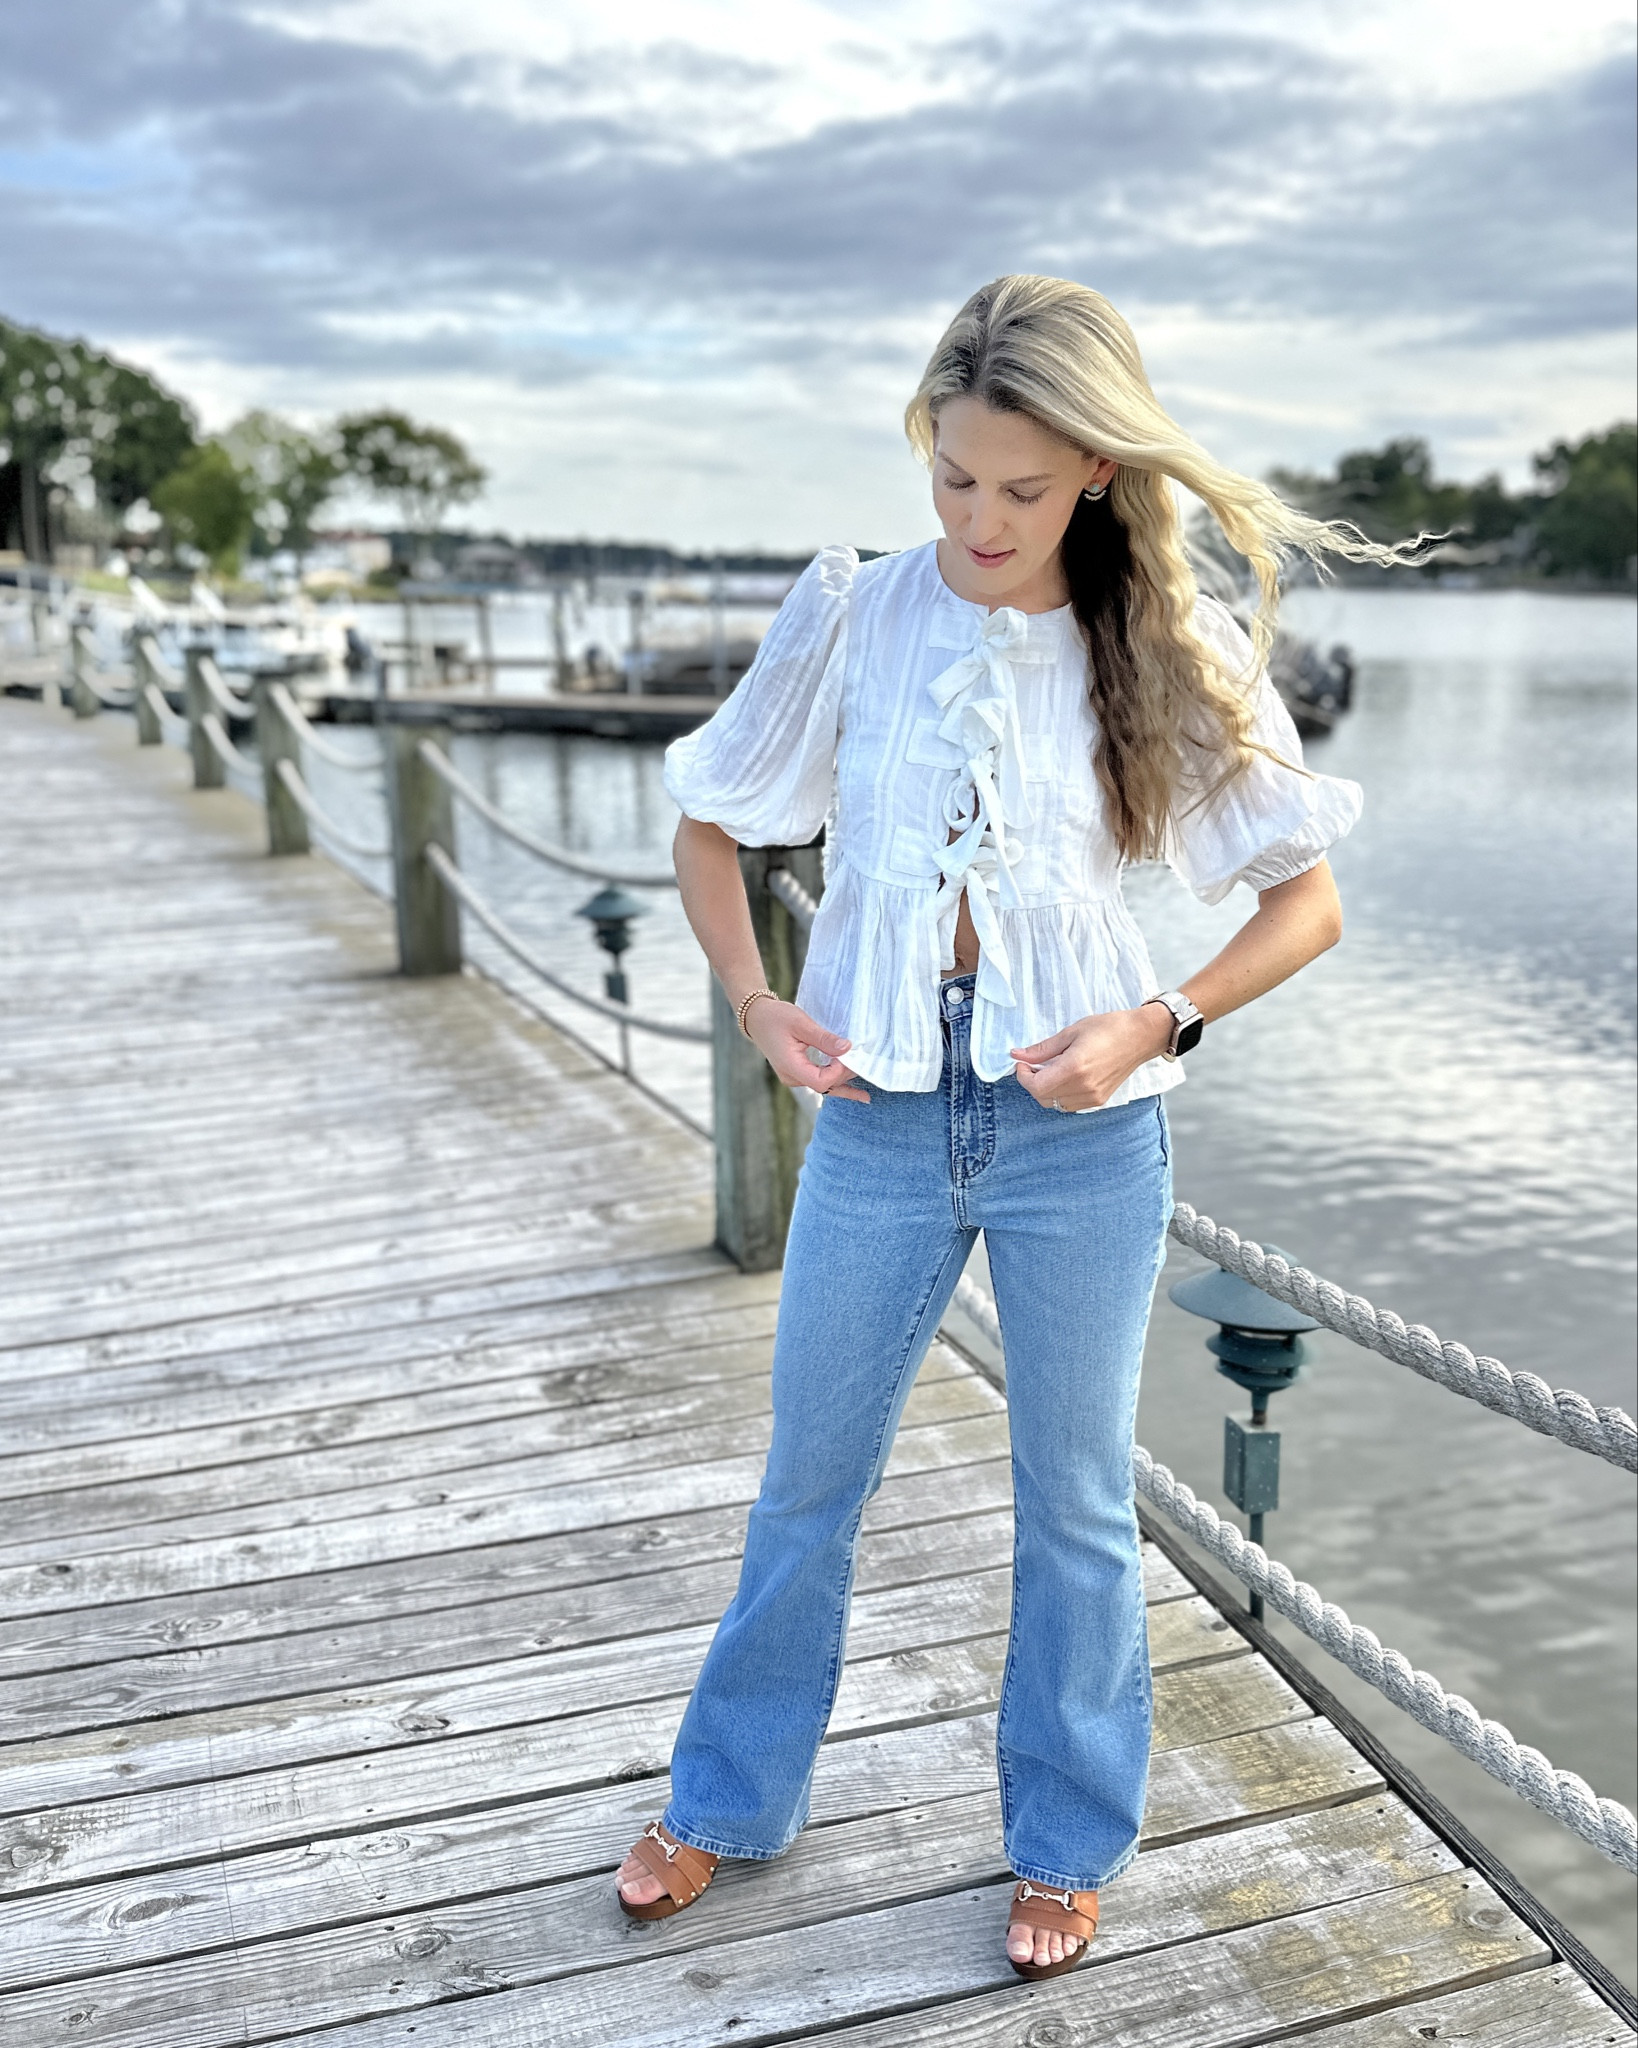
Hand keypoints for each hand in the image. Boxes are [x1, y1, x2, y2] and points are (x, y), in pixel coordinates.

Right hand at [746, 998, 870, 1102]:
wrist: (757, 1018)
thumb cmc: (776, 1017)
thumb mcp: (801, 1023)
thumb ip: (824, 1038)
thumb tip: (847, 1048)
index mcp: (790, 1066)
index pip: (821, 1081)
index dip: (839, 1071)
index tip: (848, 1054)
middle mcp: (792, 1077)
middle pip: (825, 1085)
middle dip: (845, 1075)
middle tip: (863, 1061)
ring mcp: (794, 1077)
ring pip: (824, 1087)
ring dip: (843, 1084)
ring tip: (866, 1093)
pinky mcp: (798, 1073)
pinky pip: (819, 1082)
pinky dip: (836, 1085)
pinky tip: (854, 1093)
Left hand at [1011, 1004, 1171, 1111]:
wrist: (1140, 1036)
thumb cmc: (1108, 1028)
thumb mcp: (1071, 1032)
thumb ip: (1042, 1048)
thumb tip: (1017, 1055)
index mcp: (1075, 1068)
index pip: (1036, 1086)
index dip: (1023, 1077)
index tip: (1022, 1064)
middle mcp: (1084, 1087)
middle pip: (1043, 1098)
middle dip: (1032, 1083)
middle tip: (1033, 1065)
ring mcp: (1093, 1097)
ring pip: (1055, 1104)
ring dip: (1046, 1090)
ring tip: (1050, 1070)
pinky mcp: (1100, 1100)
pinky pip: (1070, 1105)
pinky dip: (1060, 1095)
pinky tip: (1064, 1077)